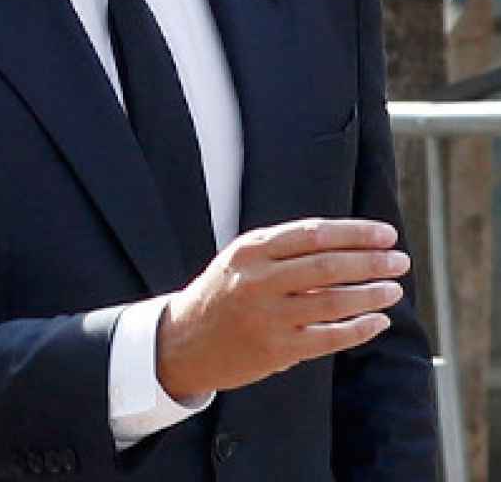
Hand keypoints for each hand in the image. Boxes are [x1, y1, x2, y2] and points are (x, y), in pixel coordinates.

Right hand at [155, 217, 408, 398]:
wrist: (182, 342)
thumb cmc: (223, 295)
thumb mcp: (241, 261)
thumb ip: (285, 250)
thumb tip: (350, 244)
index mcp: (250, 251)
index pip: (313, 233)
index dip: (356, 233)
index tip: (387, 234)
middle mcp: (257, 281)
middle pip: (328, 265)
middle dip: (371, 262)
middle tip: (400, 261)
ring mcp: (266, 316)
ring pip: (333, 301)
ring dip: (372, 294)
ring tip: (394, 290)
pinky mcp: (276, 350)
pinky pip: (330, 337)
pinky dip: (360, 329)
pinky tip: (377, 321)